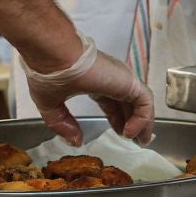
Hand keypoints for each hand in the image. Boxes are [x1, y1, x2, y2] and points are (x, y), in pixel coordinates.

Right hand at [22, 36, 154, 146]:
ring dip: (142, 123)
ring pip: (141, 102)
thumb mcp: (51, 105)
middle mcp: (111, 78)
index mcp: (94, 81)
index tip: (120, 132)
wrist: (54, 55)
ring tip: (139, 140)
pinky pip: (145, 103)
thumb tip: (75, 141)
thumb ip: (63, 125)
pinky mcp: (128, 82)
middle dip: (133, 122)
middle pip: (128, 103)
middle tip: (134, 140)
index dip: (117, 118)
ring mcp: (121, 80)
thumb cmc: (50, 74)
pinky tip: (129, 133)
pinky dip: (142, 119)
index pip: (112, 101)